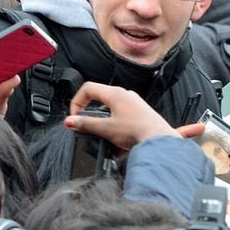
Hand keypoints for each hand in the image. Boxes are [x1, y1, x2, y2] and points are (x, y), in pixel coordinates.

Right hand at [65, 82, 179, 152]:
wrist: (159, 140)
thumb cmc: (137, 131)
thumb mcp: (106, 129)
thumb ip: (86, 124)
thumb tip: (70, 121)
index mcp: (115, 93)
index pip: (88, 89)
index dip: (77, 102)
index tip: (75, 117)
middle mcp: (125, 95)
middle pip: (99, 99)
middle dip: (90, 114)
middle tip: (86, 127)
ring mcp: (134, 103)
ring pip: (110, 108)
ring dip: (103, 121)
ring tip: (104, 136)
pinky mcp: (140, 113)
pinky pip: (121, 116)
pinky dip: (115, 125)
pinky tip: (117, 139)